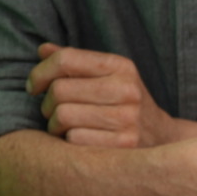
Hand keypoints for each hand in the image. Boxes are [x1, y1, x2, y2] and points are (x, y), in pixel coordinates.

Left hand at [26, 43, 176, 147]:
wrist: (162, 139)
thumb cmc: (124, 105)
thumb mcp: (108, 77)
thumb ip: (76, 63)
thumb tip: (42, 50)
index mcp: (121, 67)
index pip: (66, 59)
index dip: (40, 72)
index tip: (34, 86)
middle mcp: (127, 90)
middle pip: (60, 90)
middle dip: (47, 103)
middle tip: (52, 112)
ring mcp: (128, 119)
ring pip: (63, 116)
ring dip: (54, 125)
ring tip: (64, 127)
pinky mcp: (124, 145)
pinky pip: (75, 140)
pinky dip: (69, 142)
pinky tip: (79, 140)